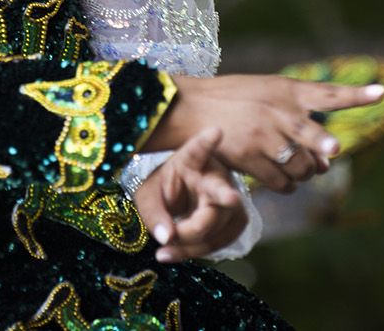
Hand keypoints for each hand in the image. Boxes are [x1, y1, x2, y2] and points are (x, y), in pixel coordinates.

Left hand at [134, 127, 246, 262]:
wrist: (179, 199)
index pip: (198, 149)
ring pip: (219, 225)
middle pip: (219, 189)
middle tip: (229, 197)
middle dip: (225, 195)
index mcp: (189, 161)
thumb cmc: (164, 190)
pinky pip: (222, 241)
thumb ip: (154, 215)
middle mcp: (214, 176)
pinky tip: (176, 253)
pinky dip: (198, 251)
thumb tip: (167, 238)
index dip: (206, 141)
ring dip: (193, 244)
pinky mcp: (235, 219)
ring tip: (164, 251)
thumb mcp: (148, 197)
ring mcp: (229, 197)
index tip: (216, 130)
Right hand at [149, 74, 383, 192]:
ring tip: (302, 172)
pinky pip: (281, 182)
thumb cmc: (232, 100)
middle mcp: (277, 113)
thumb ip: (299, 120)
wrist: (189, 108)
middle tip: (333, 152)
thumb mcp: (266, 94)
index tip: (382, 94)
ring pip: (301, 166)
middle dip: (323, 146)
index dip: (356, 95)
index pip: (328, 93)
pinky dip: (287, 186)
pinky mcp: (248, 158)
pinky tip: (283, 181)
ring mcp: (262, 136)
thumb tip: (330, 162)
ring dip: (307, 174)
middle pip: (311, 134)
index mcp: (285, 91)